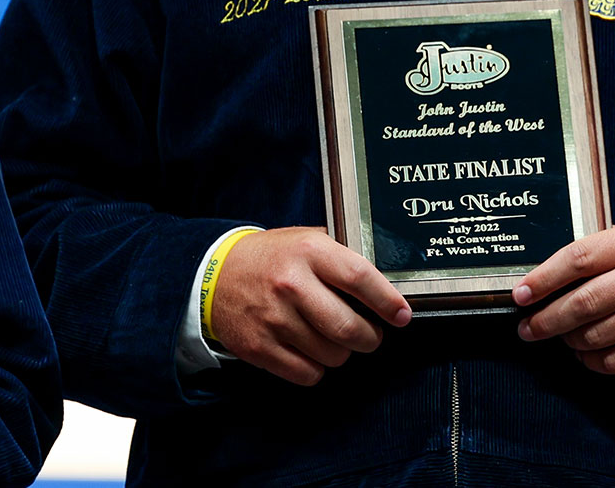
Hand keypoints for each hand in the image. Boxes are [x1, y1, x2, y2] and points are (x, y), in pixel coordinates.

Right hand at [208, 226, 411, 385]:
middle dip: (370, 338)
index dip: (387, 302)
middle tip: (370, 335)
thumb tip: (386, 281)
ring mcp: (273, 319)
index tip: (401, 315)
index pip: (360, 278)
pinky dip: (316, 368)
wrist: (213, 274)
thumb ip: (342, 256)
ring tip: (330, 337)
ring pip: (333, 356)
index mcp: (308, 252)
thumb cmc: (271, 258)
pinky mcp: (259, 347)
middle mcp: (291, 285)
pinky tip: (310, 351)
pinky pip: (307, 374)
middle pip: (349, 328)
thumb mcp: (306, 240)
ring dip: (341, 352)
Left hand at [511, 225, 614, 373]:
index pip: (577, 259)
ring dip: (569, 341)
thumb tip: (537, 284)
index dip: (542, 279)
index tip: (520, 295)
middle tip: (528, 329)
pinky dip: (591, 361)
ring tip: (564, 337)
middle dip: (546, 320)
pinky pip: (614, 361)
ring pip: (594, 336)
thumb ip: (592, 257)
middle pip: (582, 303)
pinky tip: (586, 353)